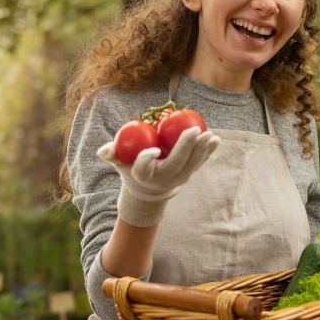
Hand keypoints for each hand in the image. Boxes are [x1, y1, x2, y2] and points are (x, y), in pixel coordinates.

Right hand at [97, 126, 219, 226]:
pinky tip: (216, 140)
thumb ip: (112, 154)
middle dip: (186, 148)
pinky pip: (200, 163)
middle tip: (195, 130)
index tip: (152, 150)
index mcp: (143, 175)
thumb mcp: (119, 163)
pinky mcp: (189, 174)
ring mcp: (178, 178)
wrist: (149, 189)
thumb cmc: (132, 168)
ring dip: (201, 150)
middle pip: (175, 164)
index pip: (143, 169)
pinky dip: (209, 152)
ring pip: (191, 165)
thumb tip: (104, 149)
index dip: (147, 161)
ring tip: (209, 135)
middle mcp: (163, 178)